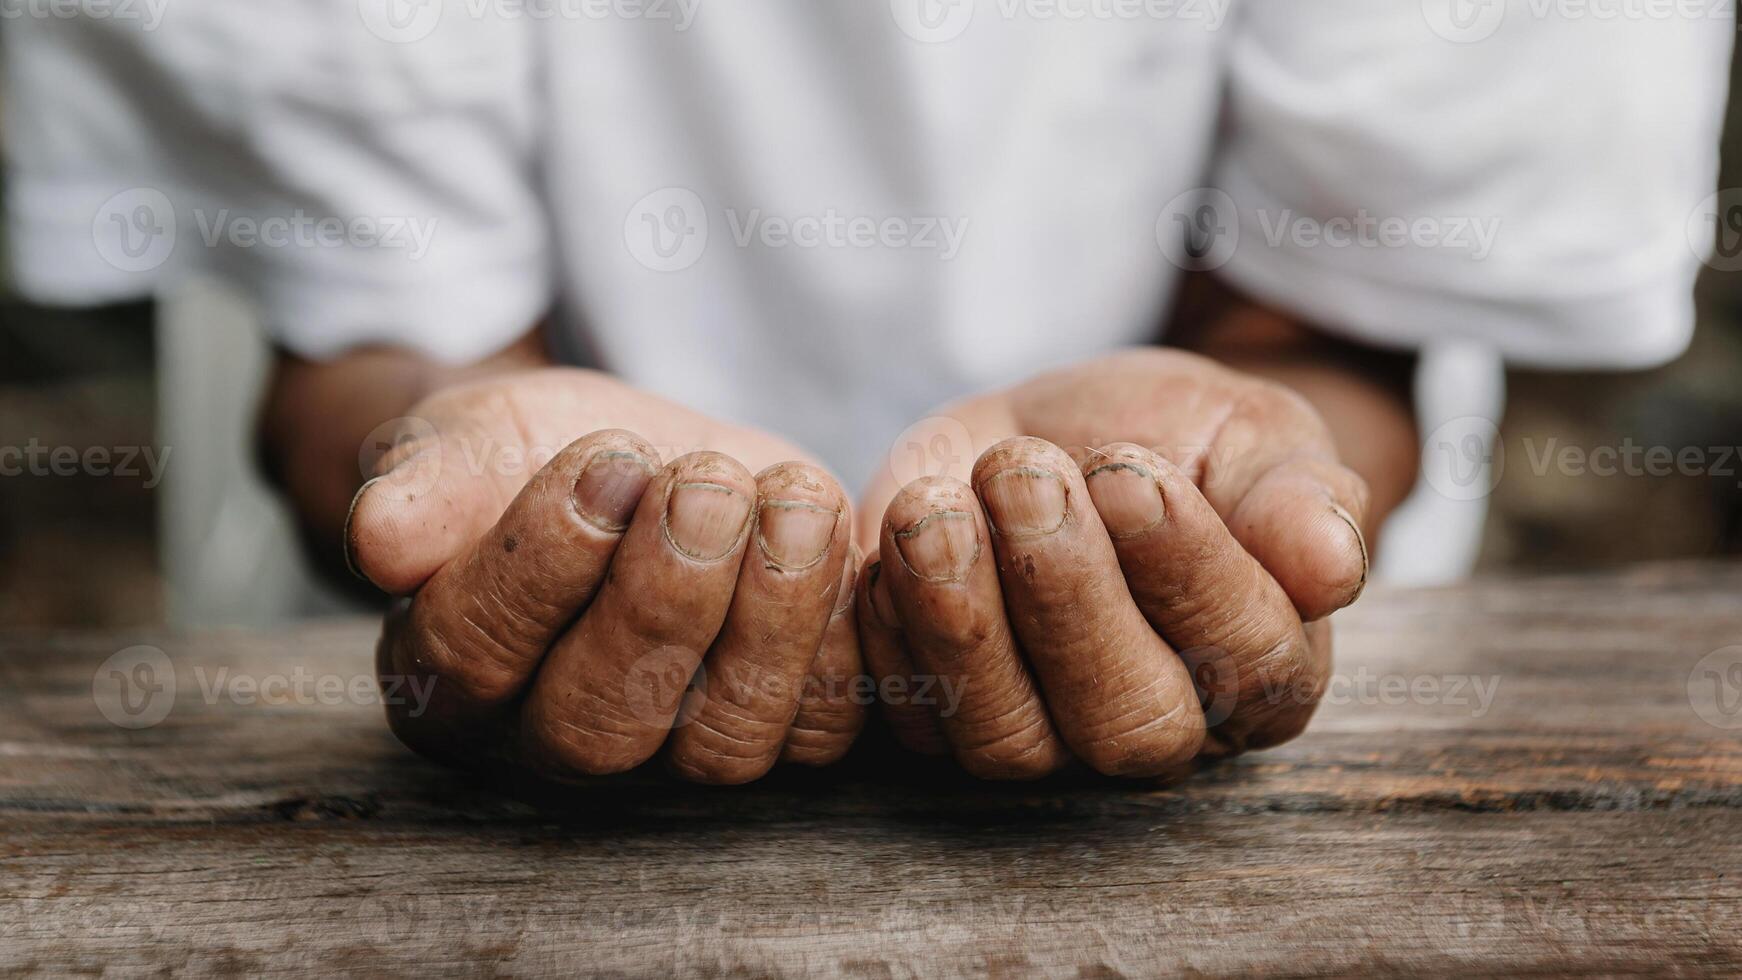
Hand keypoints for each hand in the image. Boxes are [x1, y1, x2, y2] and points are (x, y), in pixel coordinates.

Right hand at [349, 368, 864, 783]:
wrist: (634, 462)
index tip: (605, 463)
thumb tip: (378, 538)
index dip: (543, 566)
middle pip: (600, 726)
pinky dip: (843, 633)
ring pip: (723, 742)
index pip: (475, 658)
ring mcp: (674, 749)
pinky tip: (827, 531)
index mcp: (449, 678)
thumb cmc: (528, 458)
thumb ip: (426, 483)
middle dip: (662, 601)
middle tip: (701, 485)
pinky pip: (824, 725)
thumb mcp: (468, 441)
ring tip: (784, 498)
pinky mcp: (779, 726)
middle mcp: (555, 740)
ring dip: (769, 615)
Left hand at [854, 349, 1369, 777]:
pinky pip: (908, 714)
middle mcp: (1165, 728)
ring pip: (1008, 738)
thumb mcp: (1254, 436)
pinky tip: (891, 537)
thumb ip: (1299, 498)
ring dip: (961, 620)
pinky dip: (887, 630)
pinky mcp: (946, 718)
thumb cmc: (1180, 438)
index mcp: (1266, 668)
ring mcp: (1049, 737)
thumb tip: (1334, 565)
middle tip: (1025, 474)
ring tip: (936, 506)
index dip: (1187, 574)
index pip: (1247, 663)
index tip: (1134, 473)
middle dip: (1067, 596)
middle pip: (1126, 726)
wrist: (1069, 426)